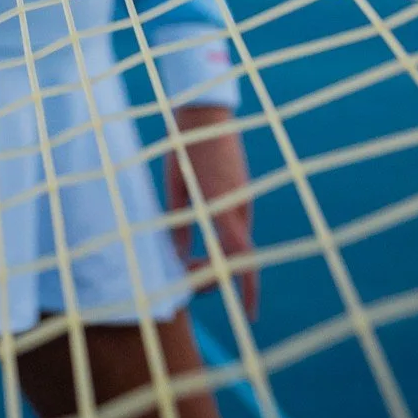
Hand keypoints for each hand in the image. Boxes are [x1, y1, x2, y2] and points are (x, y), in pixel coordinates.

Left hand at [165, 104, 257, 320]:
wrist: (204, 106)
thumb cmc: (184, 142)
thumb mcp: (174, 183)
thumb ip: (178, 221)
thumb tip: (180, 256)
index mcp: (222, 205)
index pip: (241, 257)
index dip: (244, 288)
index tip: (243, 311)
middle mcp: (239, 203)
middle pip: (238, 254)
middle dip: (218, 275)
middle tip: (187, 283)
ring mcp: (242, 195)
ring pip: (237, 239)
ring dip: (219, 258)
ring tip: (188, 265)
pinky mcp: (240, 186)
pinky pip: (236, 222)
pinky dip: (222, 240)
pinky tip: (202, 242)